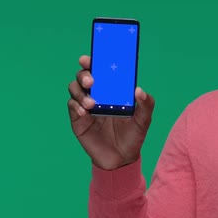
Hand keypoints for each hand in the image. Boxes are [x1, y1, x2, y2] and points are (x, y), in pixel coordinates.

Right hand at [67, 55, 154, 169]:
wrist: (121, 159)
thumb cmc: (133, 135)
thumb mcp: (144, 120)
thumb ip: (146, 105)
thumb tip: (139, 90)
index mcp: (112, 91)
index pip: (101, 71)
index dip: (94, 62)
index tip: (90, 58)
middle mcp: (97, 95)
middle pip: (83, 77)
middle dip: (84, 75)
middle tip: (91, 82)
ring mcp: (86, 106)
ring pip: (74, 89)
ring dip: (80, 93)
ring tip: (91, 104)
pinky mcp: (78, 120)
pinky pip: (71, 107)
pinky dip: (75, 106)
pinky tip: (84, 112)